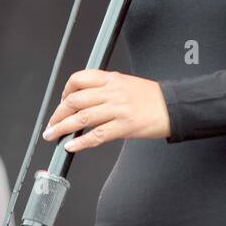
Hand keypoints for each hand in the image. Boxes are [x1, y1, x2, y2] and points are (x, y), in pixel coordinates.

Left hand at [41, 69, 170, 153]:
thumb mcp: (126, 83)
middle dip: (58, 114)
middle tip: (51, 124)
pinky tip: (71, 146)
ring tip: (52, 135)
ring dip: (62, 128)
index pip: (78, 79)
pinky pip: (96, 135)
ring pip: (82, 118)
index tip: (61, 102)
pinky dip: (80, 142)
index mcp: (111, 79)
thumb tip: (85, 99)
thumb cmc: (152, 97)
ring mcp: (118, 109)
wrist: (174, 107)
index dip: (64, 92)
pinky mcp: (124, 126)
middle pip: (75, 100)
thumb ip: (105, 88)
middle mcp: (112, 92)